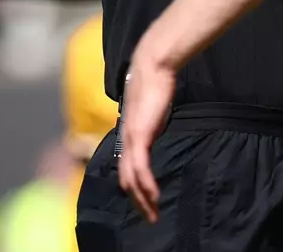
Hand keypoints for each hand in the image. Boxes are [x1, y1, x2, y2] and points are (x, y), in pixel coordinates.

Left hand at [117, 46, 175, 221]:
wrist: (153, 65)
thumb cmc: (156, 83)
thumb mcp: (153, 110)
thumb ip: (152, 124)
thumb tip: (155, 130)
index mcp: (128, 134)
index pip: (126, 169)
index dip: (134, 189)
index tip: (146, 201)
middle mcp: (126, 139)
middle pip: (125, 180)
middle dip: (137, 202)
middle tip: (150, 217)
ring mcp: (131, 138)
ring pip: (131, 179)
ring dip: (142, 199)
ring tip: (153, 213)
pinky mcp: (140, 135)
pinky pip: (140, 168)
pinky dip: (147, 185)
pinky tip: (155, 195)